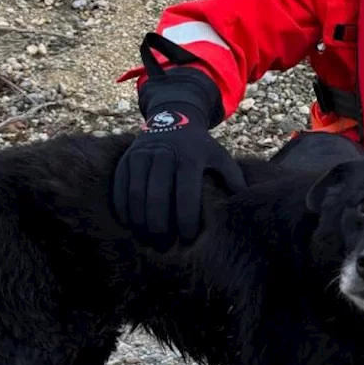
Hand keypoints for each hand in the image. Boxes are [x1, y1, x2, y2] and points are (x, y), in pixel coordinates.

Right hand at [113, 102, 245, 247]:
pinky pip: (119, 188)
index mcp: (189, 157)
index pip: (186, 194)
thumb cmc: (199, 147)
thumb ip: (233, 177)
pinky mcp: (126, 159)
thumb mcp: (219, 155)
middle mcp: (163, 154)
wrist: (172, 118)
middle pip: (156, 197)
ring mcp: (142, 156)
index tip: (187, 238)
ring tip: (147, 240)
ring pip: (135, 194)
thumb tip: (244, 199)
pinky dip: (123, 209)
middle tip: (164, 246)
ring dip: (139, 222)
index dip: (186, 220)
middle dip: (159, 226)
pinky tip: (131, 225)